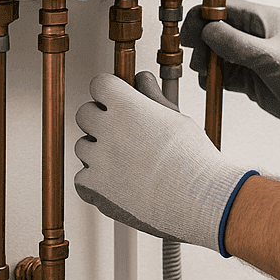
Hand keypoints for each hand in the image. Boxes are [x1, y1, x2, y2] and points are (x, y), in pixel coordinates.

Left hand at [74, 72, 255, 254]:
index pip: (99, 84)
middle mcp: (107, 129)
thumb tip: (142, 79)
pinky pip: (82, 177)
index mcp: (127, 107)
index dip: (110, 91)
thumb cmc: (192, 160)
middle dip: (100, 119)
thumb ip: (152, 96)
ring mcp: (97, 159)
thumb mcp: (176, 118)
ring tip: (127, 162)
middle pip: (85, 113)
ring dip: (97, 151)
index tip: (117, 100)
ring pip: (83, 146)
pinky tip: (119, 181)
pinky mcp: (93, 187)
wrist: (197, 200)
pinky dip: (96, 180)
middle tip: (122, 132)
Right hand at [182, 0, 279, 138]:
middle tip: (198, 57)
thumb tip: (208, 31)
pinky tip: (211, 83)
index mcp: (264, 19)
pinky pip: (225, 74)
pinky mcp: (251, 78)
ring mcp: (253, 57)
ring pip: (218, 54)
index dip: (204, 18)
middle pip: (217, 31)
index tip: (191, 32)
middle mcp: (256, 36)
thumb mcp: (270, 56)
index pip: (225, 9)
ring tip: (206, 72)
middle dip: (203, 43)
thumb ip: (236, 44)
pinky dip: (214, 78)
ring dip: (207, 62)